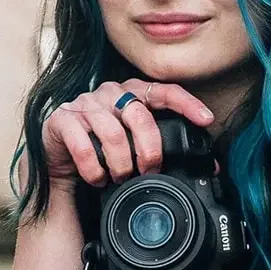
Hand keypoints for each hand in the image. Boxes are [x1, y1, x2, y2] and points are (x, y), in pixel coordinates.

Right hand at [42, 79, 213, 186]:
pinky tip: (98, 178)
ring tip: (120, 178)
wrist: (60, 157)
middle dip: (150, 150)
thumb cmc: (104, 149)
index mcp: (133, 93)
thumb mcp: (137, 146)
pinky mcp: (61, 120)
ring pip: (113, 133)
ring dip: (121, 164)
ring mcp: (84, 104)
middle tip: (150, 171)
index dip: (186, 104)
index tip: (206, 120)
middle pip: (140, 115)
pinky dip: (93, 168)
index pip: (164, 91)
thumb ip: (167, 149)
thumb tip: (210, 167)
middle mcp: (109, 93)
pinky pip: (82, 145)